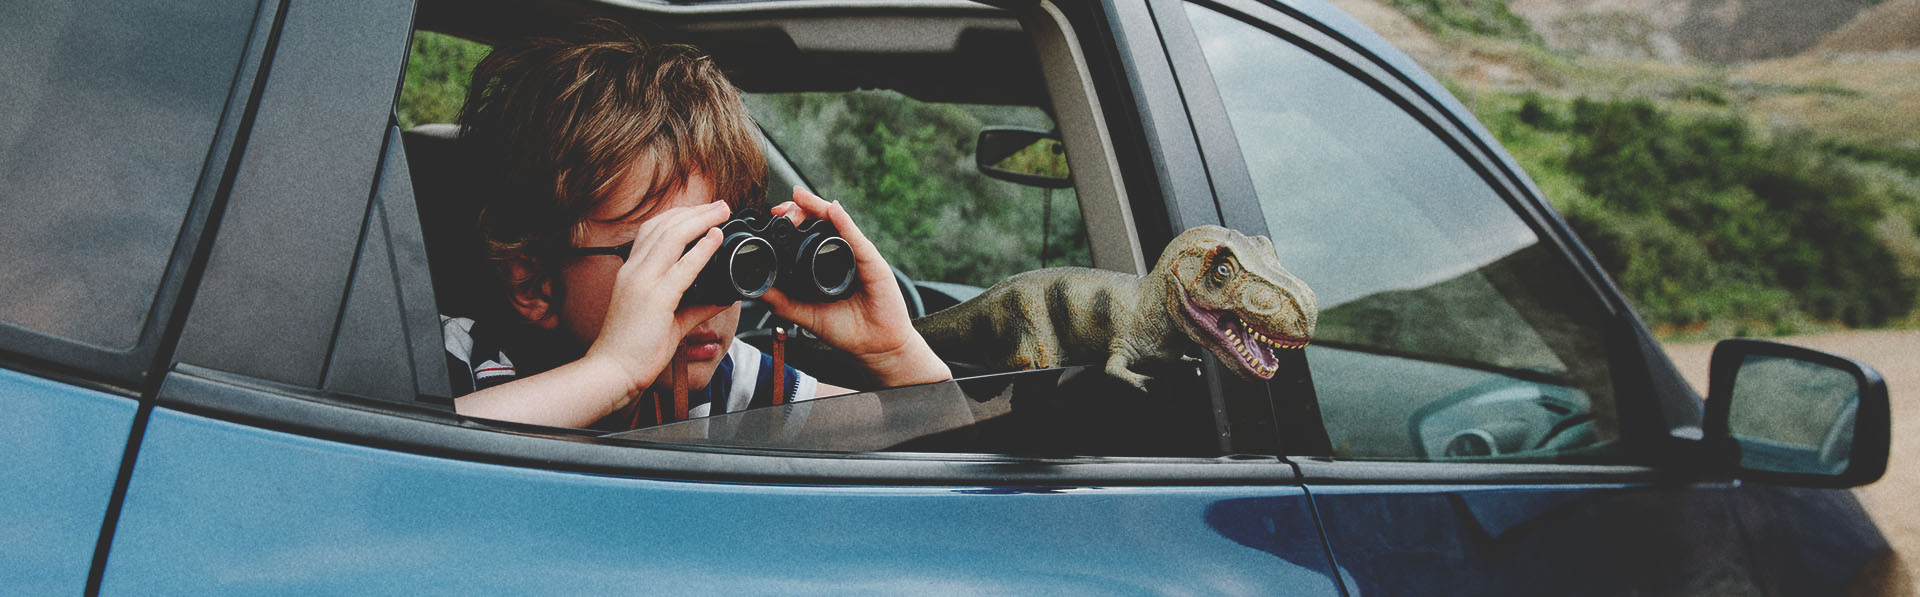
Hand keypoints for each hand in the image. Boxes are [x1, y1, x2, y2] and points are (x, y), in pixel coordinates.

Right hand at [582, 201, 732, 394]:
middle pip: (663, 226)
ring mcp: (643, 283)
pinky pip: (683, 267)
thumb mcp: (669, 320)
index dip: (678, 216)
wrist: (613, 371)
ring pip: (672, 237)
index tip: (702, 212)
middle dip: (694, 211)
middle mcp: (634, 271)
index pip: (651, 231)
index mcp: (631, 273)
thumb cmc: (634, 349)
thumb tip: (721, 296)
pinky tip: (716, 236)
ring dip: (701, 219)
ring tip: (722, 211)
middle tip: (720, 204)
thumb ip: (695, 306)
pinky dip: (702, 248)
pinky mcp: (655, 299)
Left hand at [764, 187, 951, 386]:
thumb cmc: (848, 331)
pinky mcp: (874, 264)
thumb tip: (757, 290)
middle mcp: (845, 254)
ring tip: (800, 198)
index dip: (793, 220)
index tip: (774, 214)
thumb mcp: (808, 316)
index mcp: (829, 262)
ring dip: (817, 206)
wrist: (875, 348)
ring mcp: (860, 256)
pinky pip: (856, 239)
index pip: (810, 232)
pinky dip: (844, 223)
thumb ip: (784, 303)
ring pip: (838, 222)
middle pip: (823, 220)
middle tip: (782, 207)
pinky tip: (833, 210)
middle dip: (801, 207)